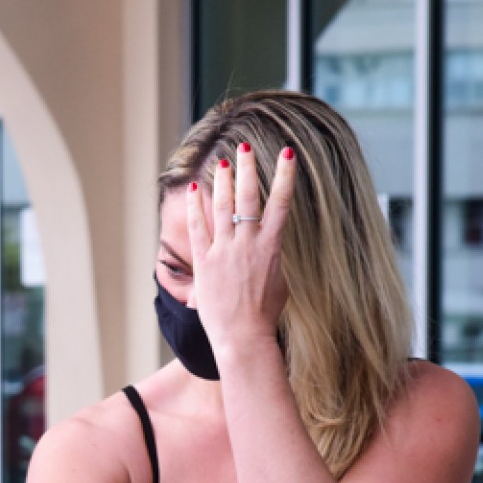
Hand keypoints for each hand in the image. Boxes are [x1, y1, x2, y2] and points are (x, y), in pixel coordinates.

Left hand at [184, 142, 297, 362]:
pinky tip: (195, 189)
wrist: (243, 337)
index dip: (284, 176)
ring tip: (222, 160)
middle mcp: (248, 244)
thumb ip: (271, 256)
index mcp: (271, 246)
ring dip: (222, 181)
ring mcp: (224, 251)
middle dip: (247, 168)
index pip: (281, 203)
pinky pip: (197, 228)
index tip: (287, 153)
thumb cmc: (265, 314)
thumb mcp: (279, 281)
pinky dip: (195, 207)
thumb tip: (269, 245)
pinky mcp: (204, 262)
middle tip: (245, 145)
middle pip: (248, 197)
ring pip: (222, 207)